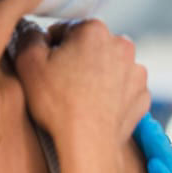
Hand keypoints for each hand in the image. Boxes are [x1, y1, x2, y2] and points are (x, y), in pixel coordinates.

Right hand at [14, 19, 148, 158]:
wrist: (89, 141)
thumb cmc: (58, 102)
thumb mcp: (28, 63)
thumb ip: (29, 37)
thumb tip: (33, 31)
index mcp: (94, 30)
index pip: (66, 30)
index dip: (51, 48)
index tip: (47, 66)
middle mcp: (122, 45)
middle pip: (91, 47)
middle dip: (77, 60)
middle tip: (61, 83)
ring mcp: (136, 71)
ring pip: (110, 67)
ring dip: (96, 76)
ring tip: (79, 97)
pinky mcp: (142, 94)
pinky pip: (123, 89)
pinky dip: (112, 95)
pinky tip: (96, 107)